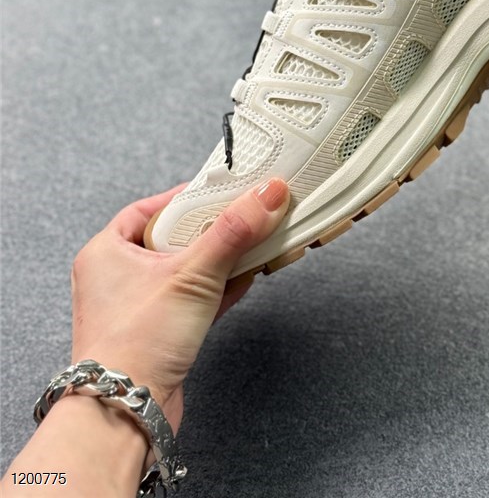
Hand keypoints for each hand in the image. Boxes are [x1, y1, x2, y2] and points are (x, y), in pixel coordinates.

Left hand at [69, 177, 288, 433]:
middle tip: (242, 215)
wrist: (127, 414)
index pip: (149, 208)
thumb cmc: (137, 344)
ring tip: (253, 243)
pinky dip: (219, 288)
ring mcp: (138, 308)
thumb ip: (233, 230)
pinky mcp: (159, 335)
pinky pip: (193, 300)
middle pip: (172, 238)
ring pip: (186, 271)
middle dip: (210, 229)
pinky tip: (246, 278)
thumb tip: (267, 193)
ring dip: (220, 260)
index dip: (186, 197)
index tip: (219, 190)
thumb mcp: (192, 273)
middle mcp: (116, 278)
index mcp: (106, 252)